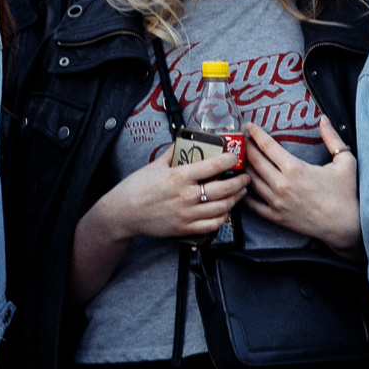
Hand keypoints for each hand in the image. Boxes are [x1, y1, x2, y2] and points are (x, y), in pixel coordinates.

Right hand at [98, 147, 246, 242]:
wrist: (123, 213)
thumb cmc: (137, 187)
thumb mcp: (155, 165)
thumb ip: (173, 153)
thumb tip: (186, 141)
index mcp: (179, 177)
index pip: (212, 166)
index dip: (229, 160)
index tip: (235, 156)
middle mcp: (186, 196)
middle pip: (223, 189)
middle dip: (239, 182)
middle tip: (245, 177)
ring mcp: (186, 214)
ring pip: (221, 208)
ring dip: (235, 199)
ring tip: (240, 193)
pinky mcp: (184, 228)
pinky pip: (212, 225)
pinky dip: (223, 217)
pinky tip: (226, 211)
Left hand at [243, 120, 359, 248]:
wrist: (347, 226)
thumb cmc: (347, 194)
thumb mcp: (345, 161)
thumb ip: (332, 138)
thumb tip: (324, 119)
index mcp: (295, 169)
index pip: (268, 146)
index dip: (256, 134)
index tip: (249, 127)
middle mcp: (282, 185)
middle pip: (255, 162)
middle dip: (245, 148)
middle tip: (240, 141)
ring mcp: (277, 202)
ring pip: (252, 181)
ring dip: (243, 168)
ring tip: (239, 160)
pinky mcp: (277, 217)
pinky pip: (253, 205)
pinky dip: (245, 194)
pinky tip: (243, 185)